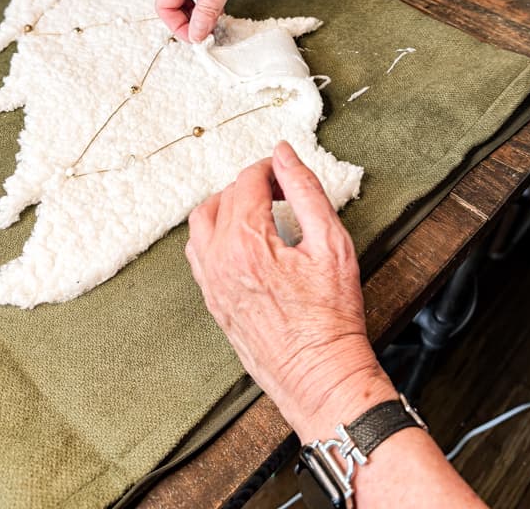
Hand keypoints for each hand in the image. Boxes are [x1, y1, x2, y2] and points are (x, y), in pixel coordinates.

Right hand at [155, 0, 278, 42]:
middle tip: (207, 35)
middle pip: (176, 0)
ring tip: (216, 24)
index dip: (177, 26)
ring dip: (200, 10)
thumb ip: (207, 10)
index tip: (196, 40)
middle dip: (188, 20)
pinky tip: (223, 7)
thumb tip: (196, 35)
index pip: (164, 5)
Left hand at [186, 141, 396, 441]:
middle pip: (224, 196)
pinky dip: (215, 234)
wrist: (319, 375)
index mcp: (248, 242)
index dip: (270, 169)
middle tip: (280, 191)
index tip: (286, 173)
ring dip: (227, 205)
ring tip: (259, 212)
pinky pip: (198, 251)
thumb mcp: (332, 244)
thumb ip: (306, 191)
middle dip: (252, 184)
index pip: (247, 181)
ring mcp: (210, 281)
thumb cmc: (331, 318)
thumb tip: (284, 155)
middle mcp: (219, 259)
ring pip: (202, 221)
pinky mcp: (211, 300)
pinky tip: (241, 240)